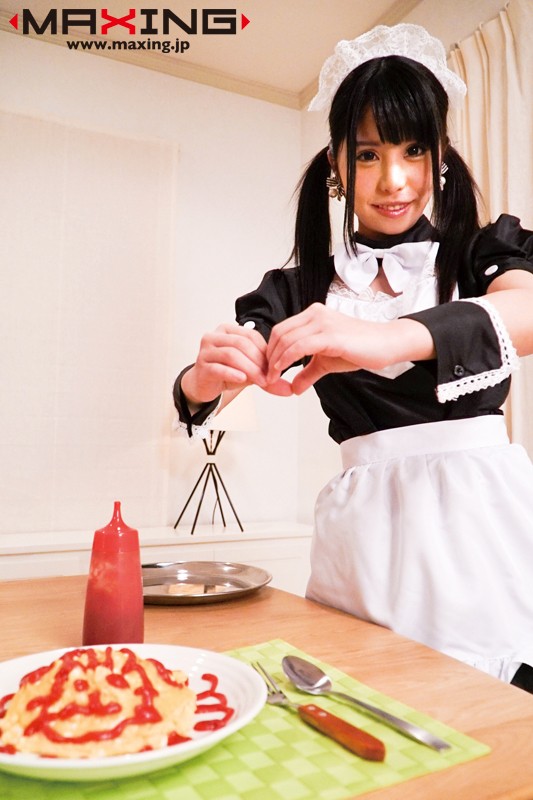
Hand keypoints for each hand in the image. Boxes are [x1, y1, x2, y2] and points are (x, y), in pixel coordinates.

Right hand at [182, 323, 291, 405]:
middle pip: (242, 344)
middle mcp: (214, 336)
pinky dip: (232, 374)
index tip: (274, 366)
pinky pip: (218, 368)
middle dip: (258, 362)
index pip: (251, 336)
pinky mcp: (202, 366)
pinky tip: (242, 379)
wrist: (204, 385)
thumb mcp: (250, 371)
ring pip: (231, 354)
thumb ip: (268, 376)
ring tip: (260, 381)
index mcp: (228, 330)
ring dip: (249, 368)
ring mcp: (206, 350)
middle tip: (269, 377)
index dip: (265, 351)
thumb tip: (289, 389)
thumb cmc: (226, 372)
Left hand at [265, 304, 431, 394]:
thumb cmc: (361, 349)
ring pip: (286, 340)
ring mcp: (322, 323)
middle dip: (268, 358)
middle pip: (278, 334)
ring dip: (274, 362)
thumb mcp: (327, 362)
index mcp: (313, 315)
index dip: (270, 351)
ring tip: (272, 379)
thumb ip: (308, 372)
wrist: (387, 344)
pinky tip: (283, 373)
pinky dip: (286, 361)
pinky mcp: (330, 335)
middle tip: (266, 378)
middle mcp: (315, 314)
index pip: (281, 330)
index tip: (267, 371)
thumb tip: (294, 388)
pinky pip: (298, 346)